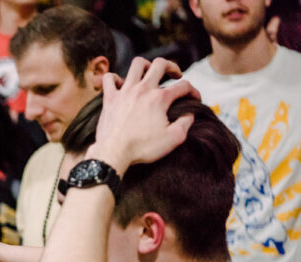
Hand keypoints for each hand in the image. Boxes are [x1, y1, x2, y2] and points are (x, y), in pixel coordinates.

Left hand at [88, 57, 199, 174]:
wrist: (113, 153)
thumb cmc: (143, 148)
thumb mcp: (174, 138)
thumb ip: (186, 123)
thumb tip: (189, 114)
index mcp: (160, 98)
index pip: (183, 86)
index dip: (193, 92)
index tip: (194, 100)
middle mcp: (143, 90)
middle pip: (160, 64)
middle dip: (172, 67)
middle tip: (174, 76)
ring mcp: (124, 92)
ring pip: (136, 64)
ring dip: (146, 66)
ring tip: (149, 75)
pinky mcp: (109, 98)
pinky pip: (109, 78)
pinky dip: (115, 78)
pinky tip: (121, 85)